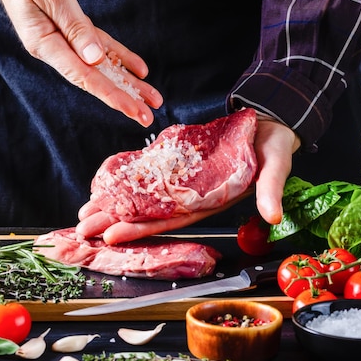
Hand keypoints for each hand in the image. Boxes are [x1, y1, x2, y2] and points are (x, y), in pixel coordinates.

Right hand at [0, 0, 162, 125]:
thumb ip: (74, 26)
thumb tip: (95, 59)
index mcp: (44, 44)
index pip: (83, 77)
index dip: (110, 94)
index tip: (132, 109)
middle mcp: (55, 48)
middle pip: (95, 78)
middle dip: (124, 97)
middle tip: (147, 117)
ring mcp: (64, 39)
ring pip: (102, 65)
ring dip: (127, 82)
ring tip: (151, 97)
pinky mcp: (72, 27)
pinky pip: (100, 46)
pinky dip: (120, 57)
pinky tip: (138, 70)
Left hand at [75, 118, 299, 243]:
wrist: (269, 124)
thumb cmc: (274, 147)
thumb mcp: (277, 165)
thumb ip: (270, 189)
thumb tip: (272, 214)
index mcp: (211, 201)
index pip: (171, 221)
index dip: (142, 229)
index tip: (112, 236)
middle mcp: (192, 196)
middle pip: (149, 213)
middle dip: (116, 221)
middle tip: (83, 228)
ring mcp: (183, 181)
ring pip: (144, 196)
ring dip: (115, 204)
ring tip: (86, 211)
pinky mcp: (178, 163)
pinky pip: (148, 175)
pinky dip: (126, 180)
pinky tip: (105, 185)